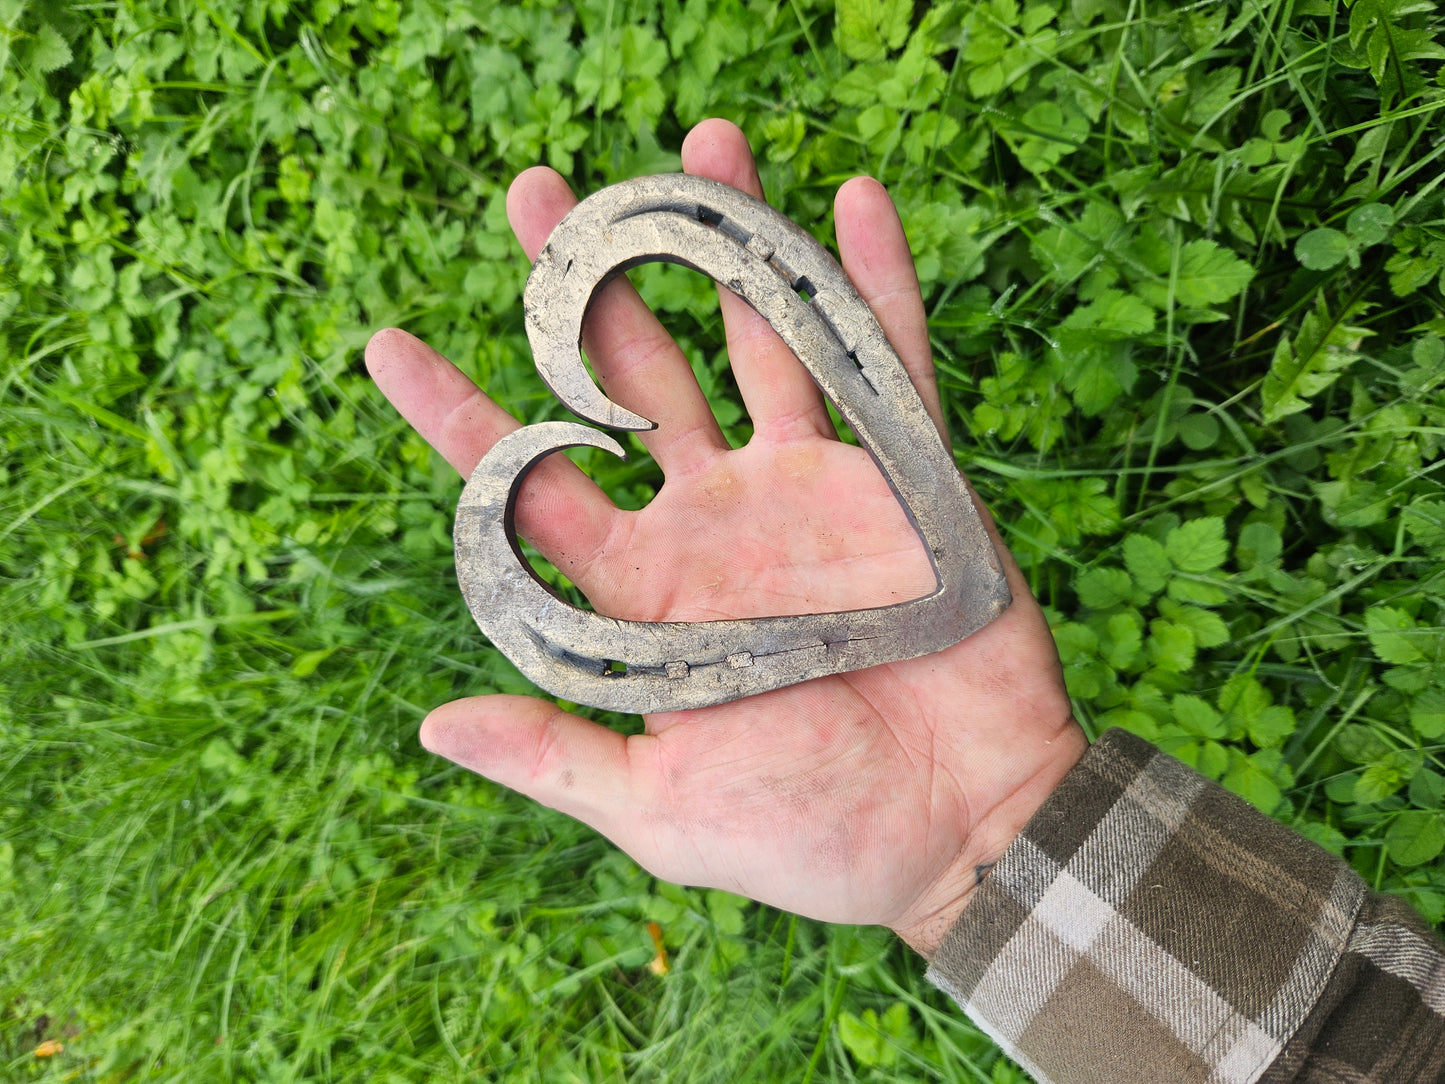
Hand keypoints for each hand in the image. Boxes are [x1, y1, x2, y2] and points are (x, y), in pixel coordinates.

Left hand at [366, 119, 1086, 955]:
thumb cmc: (809, 838)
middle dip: (584, 287)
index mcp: (647, 590)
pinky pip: (887, 361)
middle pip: (634, 377)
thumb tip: (432, 728)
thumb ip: (557, 755)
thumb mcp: (664, 813)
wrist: (961, 836)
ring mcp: (810, 486)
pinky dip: (874, 281)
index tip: (387, 347)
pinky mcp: (903, 478)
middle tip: (533, 193)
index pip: (536, 481)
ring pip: (758, 337)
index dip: (462, 416)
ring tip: (696, 143)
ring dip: (729, 243)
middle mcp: (716, 518)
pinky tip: (850, 198)